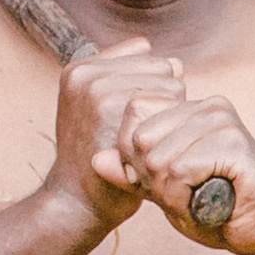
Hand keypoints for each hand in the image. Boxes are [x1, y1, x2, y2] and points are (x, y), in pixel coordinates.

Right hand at [48, 43, 184, 218]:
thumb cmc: (95, 155)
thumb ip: (122, 74)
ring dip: (172, 113)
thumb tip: (163, 54)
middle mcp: (89, 76)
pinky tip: (158, 147)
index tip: (134, 117)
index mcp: (80, 69)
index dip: (153, 87)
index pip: (147, 54)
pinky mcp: (122, 116)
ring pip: (174, 85)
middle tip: (144, 131)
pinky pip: (176, 105)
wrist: (77, 201)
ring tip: (149, 139)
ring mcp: (103, 93)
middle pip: (164, 67)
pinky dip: (176, 127)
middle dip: (165, 98)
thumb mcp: (93, 107)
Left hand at [102, 86, 254, 254]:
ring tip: (199, 199)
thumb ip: (131, 175)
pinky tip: (208, 203)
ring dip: (172, 193)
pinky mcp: (233, 143)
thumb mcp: (163, 192)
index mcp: (188, 109)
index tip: (162, 183)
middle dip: (152, 179)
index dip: (136, 159)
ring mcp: (222, 121)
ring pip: (159, 158)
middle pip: (141, 139)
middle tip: (184, 194)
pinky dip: (186, 198)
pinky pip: (181, 171)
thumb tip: (95, 160)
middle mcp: (206, 106)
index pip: (133, 116)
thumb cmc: (216, 210)